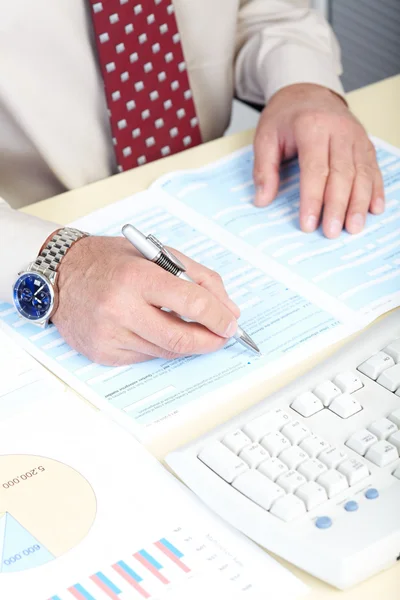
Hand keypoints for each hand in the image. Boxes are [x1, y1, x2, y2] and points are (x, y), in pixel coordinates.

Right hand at [51, 236, 239, 365]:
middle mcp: (120, 308)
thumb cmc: (109, 260)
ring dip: (188, 344)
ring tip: (197, 332)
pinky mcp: (103, 352)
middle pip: (180, 338)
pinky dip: (160, 346)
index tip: (231, 322)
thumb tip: (228, 309)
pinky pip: (146, 357)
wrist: (59, 275)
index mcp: (136, 276)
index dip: (218, 316)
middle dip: (210, 341)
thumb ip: (197, 277)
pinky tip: (158, 331)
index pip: (191, 302)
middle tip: (222, 337)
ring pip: (165, 351)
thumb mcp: (155, 254)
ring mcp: (110, 334)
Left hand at [253, 83, 384, 237]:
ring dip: (359, 203)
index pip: (315, 169)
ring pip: (362, 173)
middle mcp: (339, 131)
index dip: (312, 199)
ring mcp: (355, 136)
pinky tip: (374, 209)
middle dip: (338, 207)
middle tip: (332, 232)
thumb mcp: (265, 137)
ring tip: (354, 227)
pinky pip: (373, 168)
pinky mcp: (365, 143)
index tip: (308, 224)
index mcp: (311, 127)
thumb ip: (264, 169)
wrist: (308, 91)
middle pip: (342, 174)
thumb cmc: (286, 117)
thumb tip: (262, 200)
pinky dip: (375, 190)